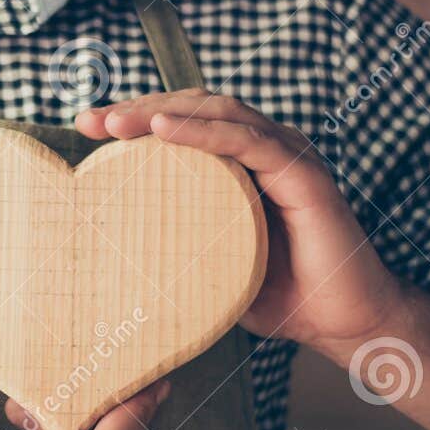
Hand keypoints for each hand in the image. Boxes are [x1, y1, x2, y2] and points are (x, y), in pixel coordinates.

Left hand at [77, 89, 406, 356]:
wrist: (344, 322)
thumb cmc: (281, 295)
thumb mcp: (212, 264)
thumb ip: (177, 246)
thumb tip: (112, 257)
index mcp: (242, 163)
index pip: (183, 123)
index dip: (135, 119)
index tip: (86, 127)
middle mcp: (265, 148)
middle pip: (195, 108)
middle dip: (138, 109)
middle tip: (90, 120)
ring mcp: (287, 156)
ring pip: (218, 113)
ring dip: (162, 113)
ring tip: (116, 123)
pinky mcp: (303, 174)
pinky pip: (247, 141)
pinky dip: (202, 132)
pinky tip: (162, 131)